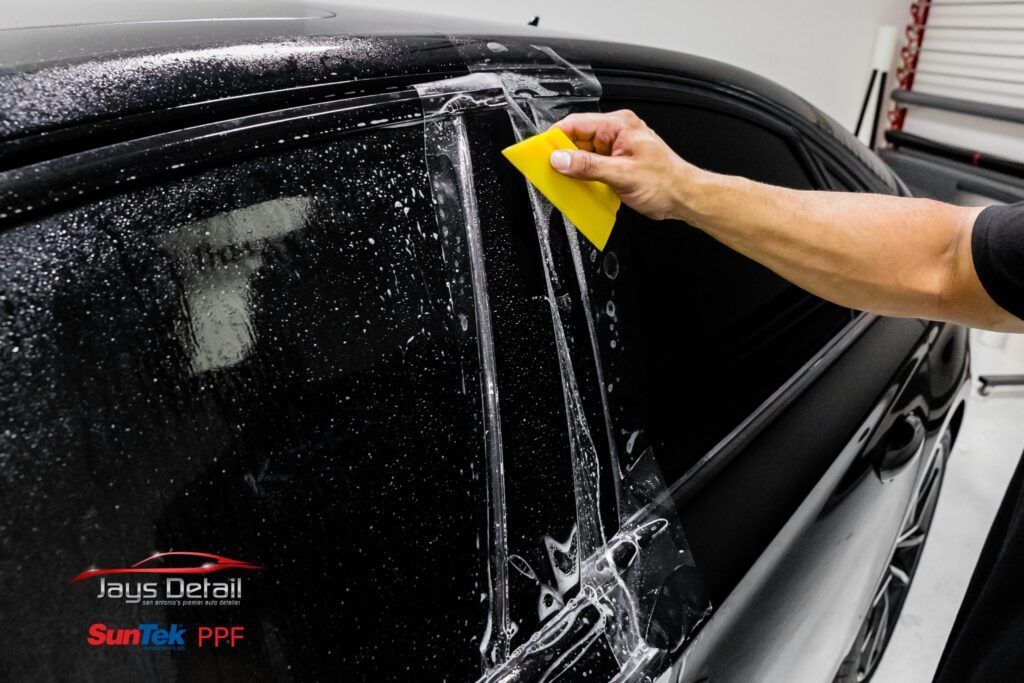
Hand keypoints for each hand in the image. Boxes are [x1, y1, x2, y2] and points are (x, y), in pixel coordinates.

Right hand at [549, 110, 700, 220]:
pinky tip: (580, 186)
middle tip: (551, 170)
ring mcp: (616, 148)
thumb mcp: (622, 174)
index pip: (577, 123)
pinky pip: (592, 165)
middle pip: (577, 138)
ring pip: (583, 153)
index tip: (541, 151)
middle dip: (564, 155)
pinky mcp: (616, 163)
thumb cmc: (665, 182)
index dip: (556, 137)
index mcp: (619, 125)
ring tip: (567, 181)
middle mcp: (617, 132)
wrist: (683, 197)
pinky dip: (584, 176)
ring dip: (574, 168)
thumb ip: (588, 166)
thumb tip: (561, 160)